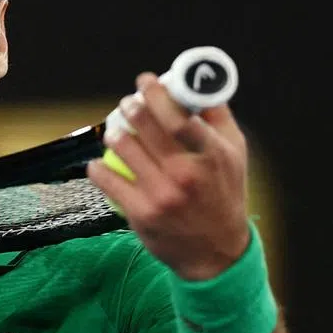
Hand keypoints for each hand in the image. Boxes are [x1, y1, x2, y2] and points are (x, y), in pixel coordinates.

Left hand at [87, 72, 250, 280]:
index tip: (146, 81)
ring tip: (114, 132)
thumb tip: (199, 84)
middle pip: (148, 127)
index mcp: (211, 155)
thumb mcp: (235, 155)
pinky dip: (98, 169)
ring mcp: (162, 194)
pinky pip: (108, 181)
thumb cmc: (224, 195)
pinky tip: (98, 163)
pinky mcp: (142, 213)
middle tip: (127, 103)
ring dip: (114, 134)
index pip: (180, 116)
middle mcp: (186, 173)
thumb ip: (217, 118)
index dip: (158, 93)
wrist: (216, 252)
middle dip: (131, 107)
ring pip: (124, 149)